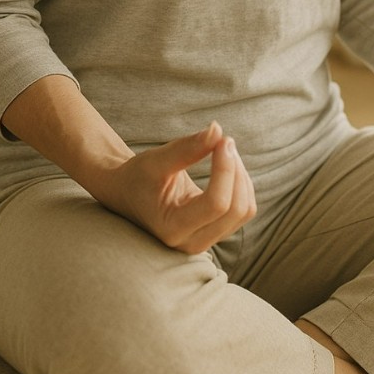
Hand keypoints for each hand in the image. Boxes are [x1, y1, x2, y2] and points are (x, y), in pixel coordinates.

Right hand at [101, 122, 256, 253]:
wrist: (128, 194)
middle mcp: (191, 242)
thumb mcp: (156, 160)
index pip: (216, 204)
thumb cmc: (139, 176)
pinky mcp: (216, 232)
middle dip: (236, 170)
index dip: (226, 168)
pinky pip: (244, 209)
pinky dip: (242, 183)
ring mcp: (206, 241)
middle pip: (236, 209)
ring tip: (222, 150)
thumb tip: (218, 130)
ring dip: (241, 175)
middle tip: (224, 140)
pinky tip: (226, 165)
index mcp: (173, 228)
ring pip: (245, 210)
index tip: (223, 139)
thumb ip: (187, 148)